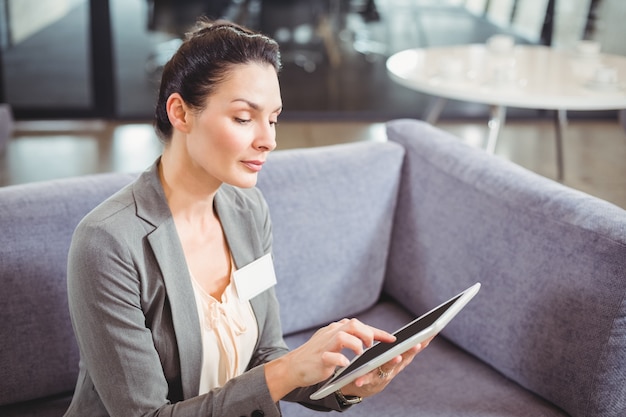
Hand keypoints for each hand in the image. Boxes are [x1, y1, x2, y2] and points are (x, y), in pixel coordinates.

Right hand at [265, 318, 395, 400]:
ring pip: (343, 336)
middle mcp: (331, 333)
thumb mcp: (332, 342)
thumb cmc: (316, 355)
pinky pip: (332, 356)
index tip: (392, 339)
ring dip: (356, 345)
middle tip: (370, 347)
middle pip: (353, 325)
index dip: (378, 332)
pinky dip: (341, 359)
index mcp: (336, 329)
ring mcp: (324, 345)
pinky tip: (346, 364)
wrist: (293, 366)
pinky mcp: (319, 358)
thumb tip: (368, 335)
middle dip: (367, 334)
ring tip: (360, 353)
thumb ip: (347, 337)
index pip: (360, 326)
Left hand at [340, 336, 433, 398]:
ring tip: (397, 357)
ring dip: (393, 362)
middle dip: (411, 351)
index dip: (423, 341)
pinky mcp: (369, 382)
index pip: (413, 348)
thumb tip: (420, 332)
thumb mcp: (394, 356)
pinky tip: (359, 380)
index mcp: (401, 359)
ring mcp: (383, 375)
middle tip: (417, 344)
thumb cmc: (381, 367)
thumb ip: (404, 346)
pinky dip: (364, 380)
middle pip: (405, 358)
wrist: (364, 386)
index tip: (431, 332)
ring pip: (388, 367)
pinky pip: (366, 380)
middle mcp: (395, 368)